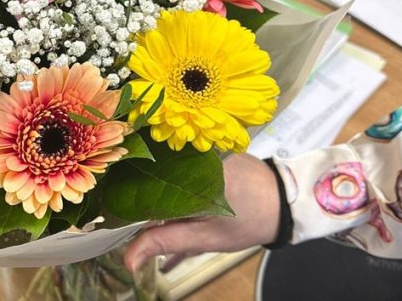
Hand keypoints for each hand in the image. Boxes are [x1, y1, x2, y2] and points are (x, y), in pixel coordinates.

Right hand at [124, 154, 281, 271]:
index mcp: (190, 167)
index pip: (142, 178)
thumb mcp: (205, 237)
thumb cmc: (249, 220)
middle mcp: (192, 148)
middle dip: (140, 191)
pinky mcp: (202, 143)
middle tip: (141, 214)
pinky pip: (174, 158)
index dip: (127, 197)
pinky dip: (167, 173)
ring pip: (160, 164)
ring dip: (153, 182)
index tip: (118, 214)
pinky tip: (169, 189)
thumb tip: (129, 258)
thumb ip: (164, 242)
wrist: (282, 201)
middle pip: (149, 168)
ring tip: (156, 203)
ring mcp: (197, 142)